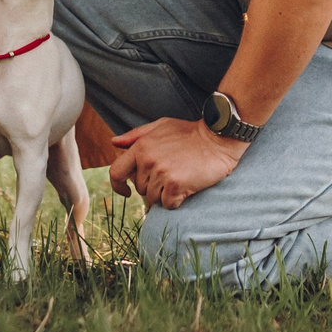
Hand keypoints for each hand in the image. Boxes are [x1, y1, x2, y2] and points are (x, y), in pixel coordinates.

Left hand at [108, 117, 245, 208]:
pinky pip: (168, 204)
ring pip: (153, 199)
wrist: (218, 138)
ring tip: (180, 178)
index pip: (116, 172)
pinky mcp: (176, 185)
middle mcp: (148, 161)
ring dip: (165, 194)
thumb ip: (135, 135)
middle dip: (152, 186)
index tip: (126, 192)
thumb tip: (113, 142)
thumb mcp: (160, 126)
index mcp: (141, 147)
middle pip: (140, 189)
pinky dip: (176, 200)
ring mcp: (161, 173)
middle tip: (171, 174)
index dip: (118, 186)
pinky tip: (186, 187)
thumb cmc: (189, 132)